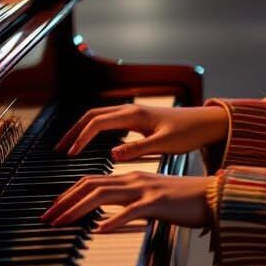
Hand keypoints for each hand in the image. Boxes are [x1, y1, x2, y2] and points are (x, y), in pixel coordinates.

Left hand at [41, 172, 211, 231]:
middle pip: (90, 185)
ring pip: (103, 195)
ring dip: (78, 209)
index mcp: (131, 178)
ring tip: (61, 222)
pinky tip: (99, 230)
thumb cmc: (184, 201)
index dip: (68, 194)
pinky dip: (112, 220)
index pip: (92, 181)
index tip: (53, 209)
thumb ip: (129, 206)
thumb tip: (105, 220)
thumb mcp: (151, 201)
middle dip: (64, 201)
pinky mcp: (157, 203)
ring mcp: (145, 190)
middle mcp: (134, 179)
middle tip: (46, 217)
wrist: (213, 196)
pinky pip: (131, 211)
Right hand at [55, 103, 227, 159]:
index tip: (69, 154)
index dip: (80, 138)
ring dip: (82, 130)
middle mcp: (131, 111)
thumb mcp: (164, 144)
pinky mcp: (138, 120)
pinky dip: (94, 131)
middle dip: (73, 131)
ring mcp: (134, 114)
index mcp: (134, 115)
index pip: (97, 123)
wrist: (206, 123)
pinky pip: (109, 122)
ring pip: (99, 117)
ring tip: (69, 147)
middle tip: (58, 149)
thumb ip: (138, 149)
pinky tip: (92, 144)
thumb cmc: (189, 132)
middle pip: (92, 116)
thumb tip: (112, 154)